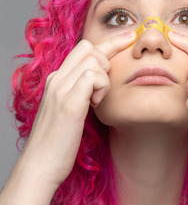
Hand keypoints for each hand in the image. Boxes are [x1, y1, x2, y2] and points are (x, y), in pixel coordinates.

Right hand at [22, 31, 135, 188]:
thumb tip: (97, 90)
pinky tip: (97, 104)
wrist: (40, 165)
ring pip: (94, 59)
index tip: (129, 39)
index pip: (83, 49)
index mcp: (57, 81)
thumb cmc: (57, 143)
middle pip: (89, 47)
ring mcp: (61, 89)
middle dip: (109, 56)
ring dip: (105, 77)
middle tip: (109, 83)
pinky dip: (103, 87)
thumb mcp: (69, 113)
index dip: (109, 43)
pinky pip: (94, 76)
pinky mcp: (69, 103)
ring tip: (98, 101)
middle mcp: (57, 79)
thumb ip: (80, 96)